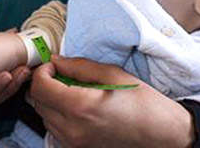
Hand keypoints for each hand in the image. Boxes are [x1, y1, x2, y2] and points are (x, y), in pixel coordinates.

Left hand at [28, 56, 194, 147]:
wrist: (162, 134)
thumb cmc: (143, 103)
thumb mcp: (112, 74)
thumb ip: (78, 67)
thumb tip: (56, 60)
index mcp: (80, 107)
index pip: (39, 88)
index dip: (43, 71)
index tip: (54, 65)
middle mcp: (72, 129)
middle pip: (37, 103)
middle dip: (45, 85)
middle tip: (62, 74)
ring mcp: (74, 143)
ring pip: (45, 117)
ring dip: (51, 101)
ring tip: (73, 91)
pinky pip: (56, 129)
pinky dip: (59, 115)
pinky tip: (79, 107)